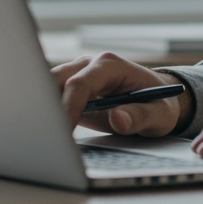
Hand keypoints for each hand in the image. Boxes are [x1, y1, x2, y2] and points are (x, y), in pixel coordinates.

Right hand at [53, 52, 192, 136]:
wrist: (158, 101)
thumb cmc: (160, 104)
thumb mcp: (159, 114)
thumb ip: (140, 116)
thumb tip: (118, 118)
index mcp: (110, 65)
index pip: (80, 84)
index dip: (68, 108)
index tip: (63, 133)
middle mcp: (89, 65)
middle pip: (54, 81)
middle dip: (47, 107)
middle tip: (45, 138)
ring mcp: (78, 75)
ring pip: (47, 88)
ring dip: (43, 110)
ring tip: (42, 137)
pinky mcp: (71, 90)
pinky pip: (51, 99)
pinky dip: (46, 114)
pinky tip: (44, 134)